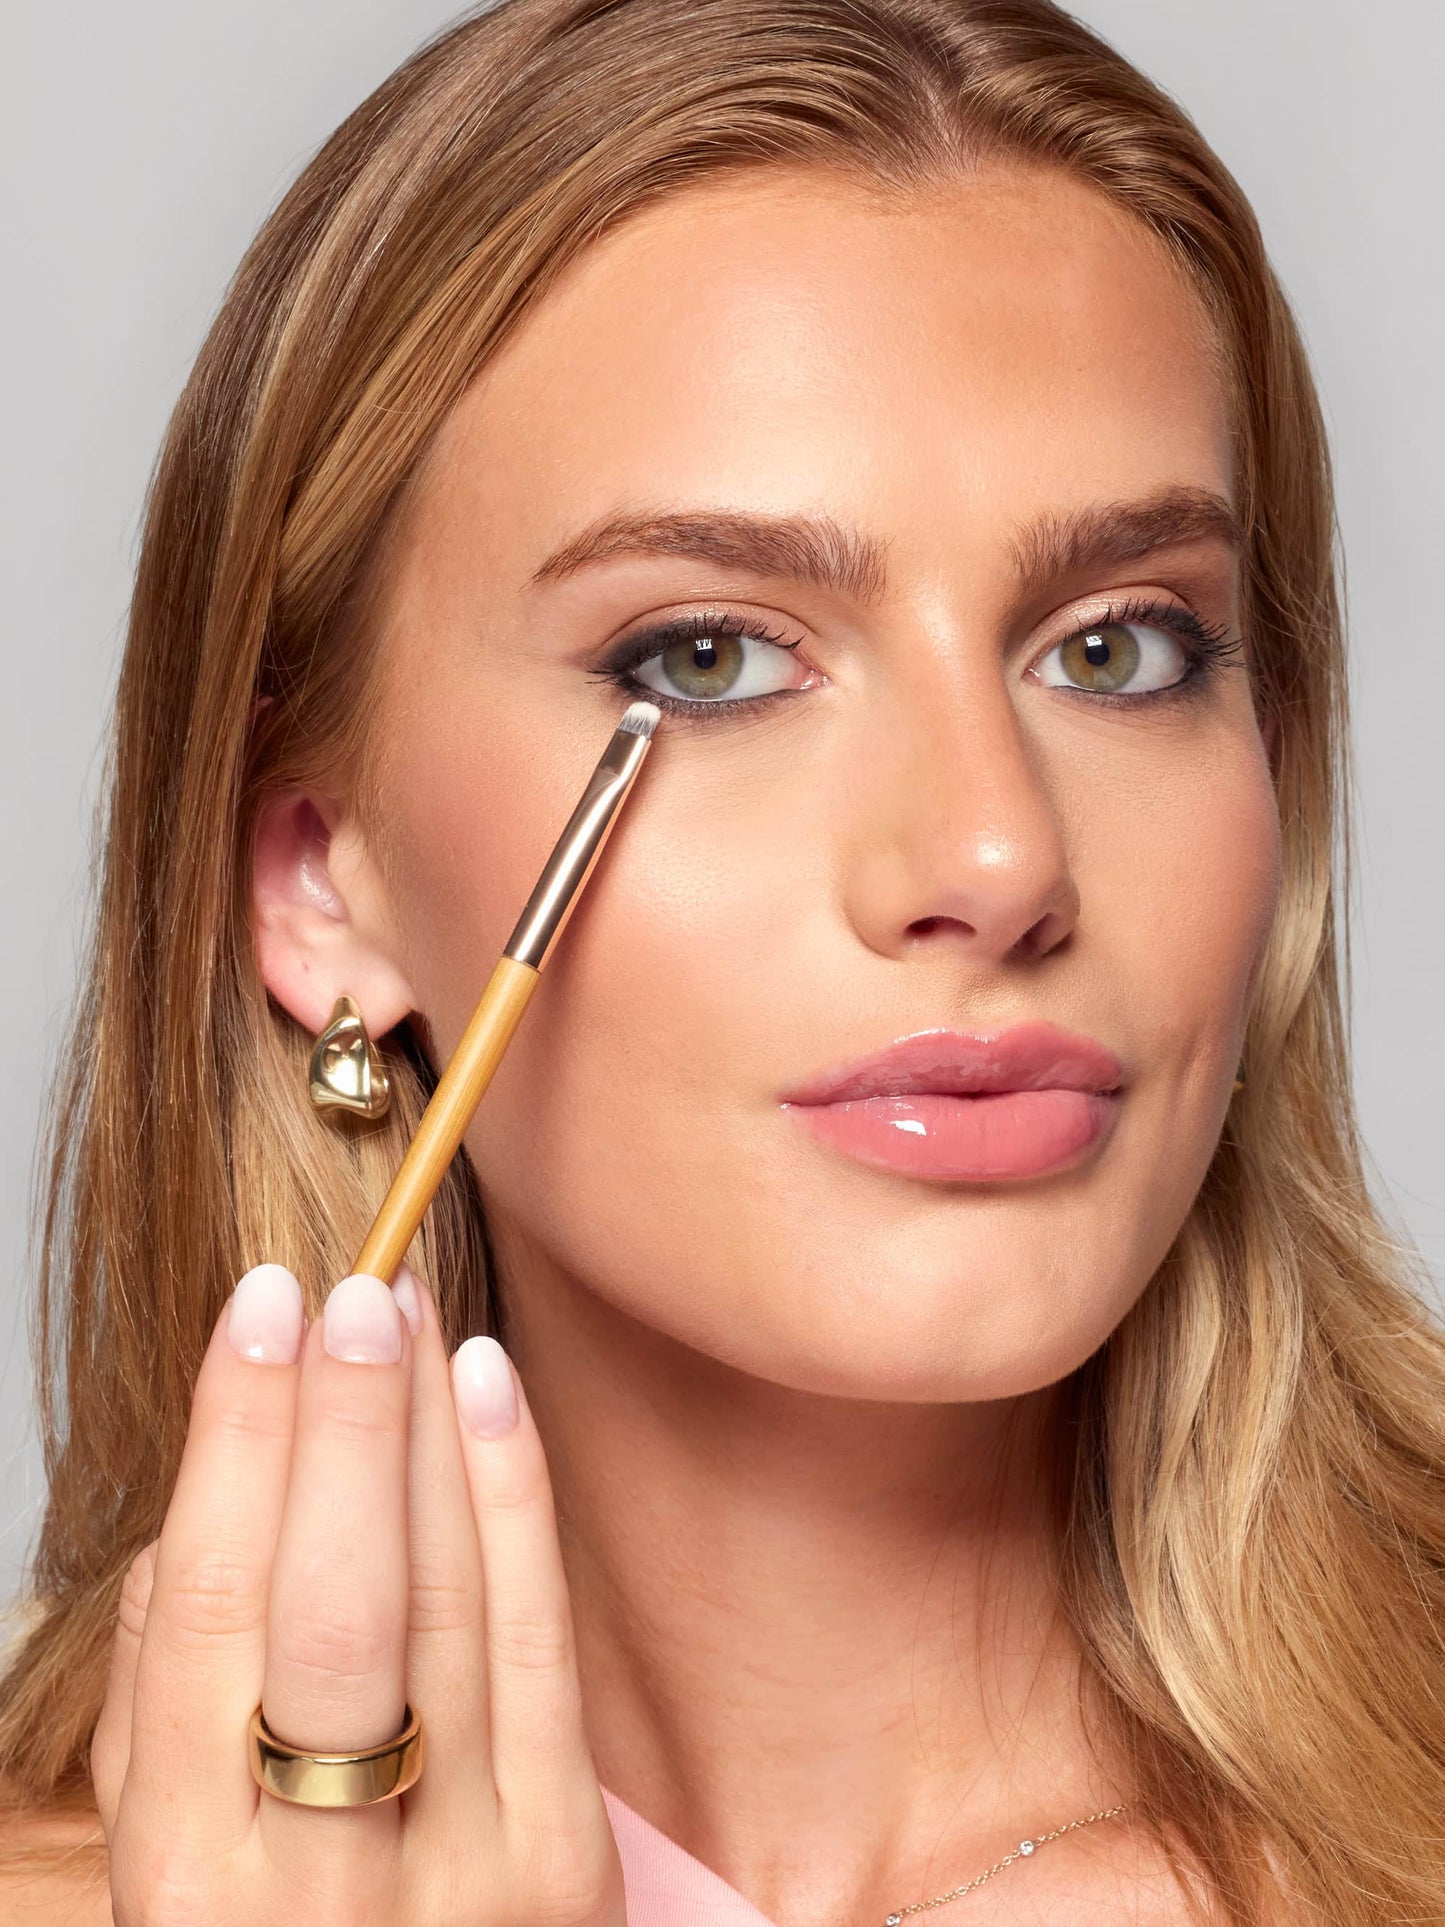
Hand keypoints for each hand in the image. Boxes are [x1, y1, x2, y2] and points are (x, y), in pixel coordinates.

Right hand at [90, 1263, 625, 1926]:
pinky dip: (515, 1501)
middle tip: (353, 1285)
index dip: (238, 1436)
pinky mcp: (565, 1865)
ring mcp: (460, 1872)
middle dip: (341, 1422)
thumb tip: (203, 1511)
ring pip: (445, 1603)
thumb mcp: (170, 1862)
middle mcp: (319, 1879)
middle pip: (335, 1599)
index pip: (209, 1606)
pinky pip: (540, 1646)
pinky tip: (489, 1394)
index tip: (261, 1307)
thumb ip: (162, 1702)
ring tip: (416, 1309)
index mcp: (188, 1871)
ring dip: (427, 1432)